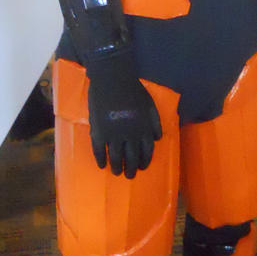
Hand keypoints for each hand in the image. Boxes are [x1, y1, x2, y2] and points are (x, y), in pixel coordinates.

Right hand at [87, 51, 161, 177]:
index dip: (145, 161)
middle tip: (129, 175)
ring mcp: (114, 134)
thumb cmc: (133, 90)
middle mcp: (130, 135)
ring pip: (116, 157)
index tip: (142, 167)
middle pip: (132, 157)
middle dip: (131, 169)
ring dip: (117, 167)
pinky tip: (101, 165)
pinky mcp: (99, 131)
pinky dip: (101, 159)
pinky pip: (99, 150)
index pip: (147, 151)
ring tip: (116, 173)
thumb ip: (155, 122)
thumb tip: (157, 139)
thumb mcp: (150, 105)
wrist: (113, 79)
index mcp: (144, 129)